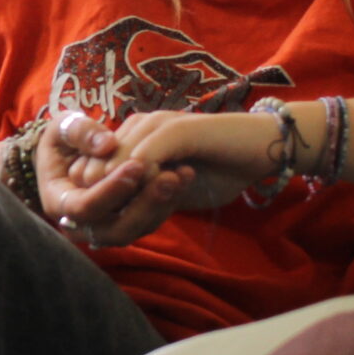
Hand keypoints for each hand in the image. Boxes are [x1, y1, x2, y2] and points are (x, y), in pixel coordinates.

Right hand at [35, 110, 186, 250]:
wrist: (75, 153)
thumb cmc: (66, 139)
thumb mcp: (64, 127)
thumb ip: (80, 132)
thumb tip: (106, 145)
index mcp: (58, 201)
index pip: (84, 207)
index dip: (110, 190)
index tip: (136, 164)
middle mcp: (81, 224)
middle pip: (115, 229)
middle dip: (144, 204)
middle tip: (169, 176)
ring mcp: (106, 228)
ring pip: (137, 228)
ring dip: (161, 203)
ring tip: (182, 173)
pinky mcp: (128, 224)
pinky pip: (150, 222)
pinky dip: (168, 201)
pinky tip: (184, 175)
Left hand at [105, 110, 280, 210]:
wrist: (264, 150)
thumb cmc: (219, 172)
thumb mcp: (171, 192)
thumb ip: (142, 200)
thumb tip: (107, 229)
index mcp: (131, 138)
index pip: (90, 171)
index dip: (99, 203)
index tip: (117, 226)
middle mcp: (137, 126)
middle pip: (94, 170)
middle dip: (107, 203)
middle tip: (134, 223)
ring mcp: (155, 125)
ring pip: (115, 165)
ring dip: (126, 197)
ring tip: (146, 214)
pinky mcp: (177, 129)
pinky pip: (144, 158)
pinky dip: (145, 184)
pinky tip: (162, 198)